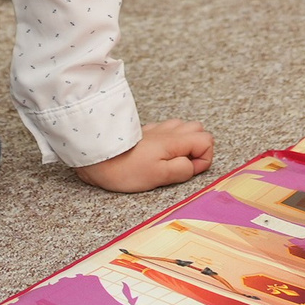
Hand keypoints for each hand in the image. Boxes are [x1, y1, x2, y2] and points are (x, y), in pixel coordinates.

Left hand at [76, 120, 214, 193]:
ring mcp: (157, 128)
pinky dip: (169, 141)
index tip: (187, 170)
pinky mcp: (146, 132)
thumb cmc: (125, 169)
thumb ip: (182, 169)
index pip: (207, 141)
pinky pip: (167, 131)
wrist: (97, 156)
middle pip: (199, 130)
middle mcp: (169, 130)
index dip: (202, 159)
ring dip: (184, 144)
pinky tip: (156, 154)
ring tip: (170, 161)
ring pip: (184, 128)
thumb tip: (193, 164)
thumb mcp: (159, 176)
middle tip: (181, 166)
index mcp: (175, 140)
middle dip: (197, 149)